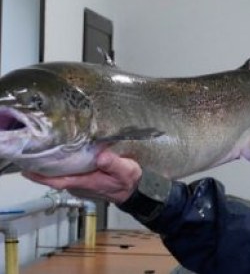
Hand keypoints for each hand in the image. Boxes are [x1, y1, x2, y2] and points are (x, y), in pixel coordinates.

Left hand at [23, 151, 141, 204]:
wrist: (130, 193)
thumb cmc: (127, 181)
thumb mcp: (126, 171)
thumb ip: (114, 164)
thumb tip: (101, 156)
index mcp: (86, 182)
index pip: (58, 181)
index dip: (42, 177)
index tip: (27, 170)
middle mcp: (78, 184)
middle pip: (54, 177)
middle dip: (41, 167)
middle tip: (30, 151)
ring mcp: (78, 184)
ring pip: (59, 175)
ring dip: (49, 165)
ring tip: (41, 149)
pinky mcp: (81, 181)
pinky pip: (66, 174)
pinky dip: (59, 165)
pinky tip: (58, 155)